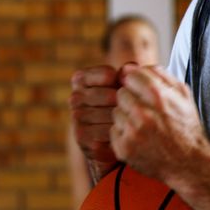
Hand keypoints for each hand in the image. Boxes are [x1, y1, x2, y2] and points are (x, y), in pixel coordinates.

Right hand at [69, 65, 123, 179]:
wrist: (113, 141)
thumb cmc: (121, 108)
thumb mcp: (124, 87)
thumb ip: (128, 74)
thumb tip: (131, 67)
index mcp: (80, 79)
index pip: (108, 74)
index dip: (125, 85)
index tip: (128, 93)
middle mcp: (74, 97)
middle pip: (111, 95)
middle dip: (127, 104)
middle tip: (134, 112)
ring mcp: (76, 117)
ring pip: (111, 114)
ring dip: (125, 120)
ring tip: (131, 123)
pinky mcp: (82, 137)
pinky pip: (109, 132)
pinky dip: (121, 134)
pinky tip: (124, 134)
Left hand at [111, 64, 206, 182]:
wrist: (189, 163)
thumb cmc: (185, 126)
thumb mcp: (182, 94)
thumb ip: (158, 74)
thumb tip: (130, 66)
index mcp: (158, 96)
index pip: (130, 75)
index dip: (137, 84)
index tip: (144, 93)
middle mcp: (143, 113)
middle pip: (120, 94)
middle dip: (131, 101)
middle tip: (145, 113)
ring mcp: (132, 132)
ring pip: (115, 112)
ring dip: (126, 117)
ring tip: (143, 127)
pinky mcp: (124, 148)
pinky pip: (113, 131)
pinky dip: (123, 134)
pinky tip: (139, 139)